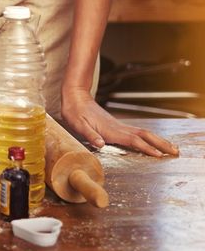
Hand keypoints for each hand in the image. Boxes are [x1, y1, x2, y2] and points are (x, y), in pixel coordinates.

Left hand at [62, 86, 179, 156]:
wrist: (75, 96)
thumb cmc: (74, 111)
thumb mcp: (77, 124)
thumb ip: (89, 134)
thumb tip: (100, 144)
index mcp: (110, 130)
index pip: (133, 140)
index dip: (146, 147)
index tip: (158, 155)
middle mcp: (118, 127)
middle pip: (144, 135)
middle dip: (160, 144)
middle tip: (175, 152)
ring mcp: (118, 126)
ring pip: (143, 133)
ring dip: (158, 140)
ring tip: (171, 148)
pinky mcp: (116, 125)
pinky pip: (137, 133)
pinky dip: (148, 138)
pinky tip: (152, 142)